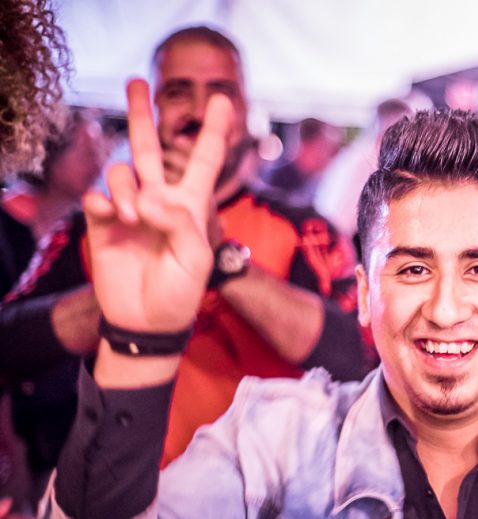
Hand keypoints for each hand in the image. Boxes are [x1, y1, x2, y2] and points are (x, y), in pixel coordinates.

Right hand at [81, 79, 231, 332]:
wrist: (147, 322)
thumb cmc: (180, 293)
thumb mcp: (195, 258)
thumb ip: (178, 223)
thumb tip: (146, 198)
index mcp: (191, 205)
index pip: (204, 159)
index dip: (214, 130)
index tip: (223, 99)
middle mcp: (160, 200)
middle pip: (150, 148)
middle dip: (143, 114)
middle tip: (136, 81)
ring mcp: (130, 210)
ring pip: (123, 172)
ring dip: (127, 188)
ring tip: (135, 218)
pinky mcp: (104, 223)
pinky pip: (97, 196)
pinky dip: (103, 202)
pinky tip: (112, 216)